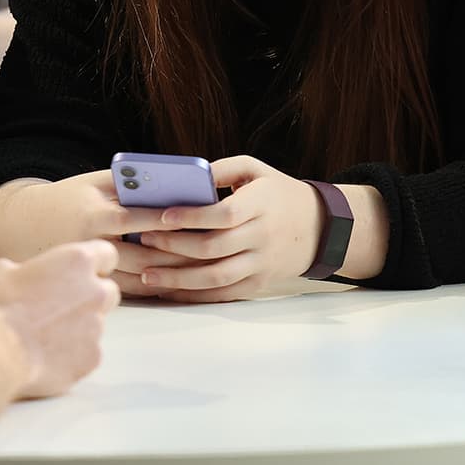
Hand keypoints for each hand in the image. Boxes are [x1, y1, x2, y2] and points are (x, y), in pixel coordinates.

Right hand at [0, 173, 201, 298]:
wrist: (17, 228)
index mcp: (92, 215)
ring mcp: (86, 272)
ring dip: (170, 277)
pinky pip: (127, 294)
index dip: (169, 221)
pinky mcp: (84, 290)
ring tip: (201, 272)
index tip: (199, 219)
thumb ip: (126, 185)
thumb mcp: (90, 184)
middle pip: (144, 256)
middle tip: (212, 253)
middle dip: (178, 256)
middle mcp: (90, 246)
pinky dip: (152, 290)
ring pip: (139, 281)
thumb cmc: (62, 200)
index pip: (137, 219)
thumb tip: (169, 185)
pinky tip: (174, 286)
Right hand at [0, 241, 119, 398]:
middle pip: (108, 291)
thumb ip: (27, 268)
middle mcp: (95, 292)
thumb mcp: (1, 270)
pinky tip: (49, 356)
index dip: (95, 263)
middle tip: (62, 306)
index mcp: (77, 262)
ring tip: (47, 335)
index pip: (106, 254)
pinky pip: (89, 352)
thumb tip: (21, 275)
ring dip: (80, 326)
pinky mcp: (92, 357)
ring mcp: (97, 327)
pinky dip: (74, 354)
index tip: (81, 272)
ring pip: (97, 323)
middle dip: (91, 297)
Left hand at [131, 156, 322, 302]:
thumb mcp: (256, 170)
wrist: (320, 229)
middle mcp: (262, 237)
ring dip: (178, 278)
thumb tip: (185, 175)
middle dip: (175, 245)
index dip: (193, 217)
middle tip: (144, 239)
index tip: (162, 215)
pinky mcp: (258, 284)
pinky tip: (170, 290)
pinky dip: (194, 295)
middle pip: (214, 247)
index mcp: (262, 205)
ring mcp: (261, 264)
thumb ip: (222, 169)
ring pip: (216, 277)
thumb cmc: (279, 194)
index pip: (226, 214)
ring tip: (147, 273)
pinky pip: (223, 294)